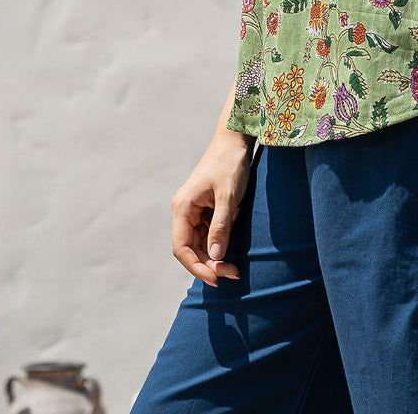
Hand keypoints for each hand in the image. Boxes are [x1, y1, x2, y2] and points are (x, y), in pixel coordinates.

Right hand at [170, 134, 253, 285]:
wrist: (236, 140)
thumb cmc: (230, 164)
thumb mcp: (228, 196)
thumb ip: (221, 226)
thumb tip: (214, 257)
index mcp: (182, 207)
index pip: (181, 248)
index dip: (196, 267)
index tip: (215, 278)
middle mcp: (185, 211)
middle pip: (190, 249)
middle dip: (209, 265)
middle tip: (232, 273)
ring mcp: (195, 211)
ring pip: (200, 244)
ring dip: (215, 258)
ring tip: (234, 268)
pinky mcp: (207, 209)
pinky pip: (209, 234)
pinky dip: (220, 245)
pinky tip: (232, 251)